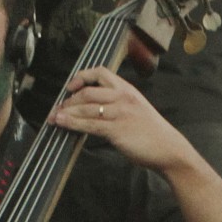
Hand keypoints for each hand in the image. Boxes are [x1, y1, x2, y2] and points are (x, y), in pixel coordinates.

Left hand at [48, 67, 199, 175]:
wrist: (168, 148)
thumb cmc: (151, 131)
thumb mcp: (136, 108)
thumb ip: (117, 103)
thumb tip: (91, 107)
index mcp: (127, 90)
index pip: (101, 72)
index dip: (82, 76)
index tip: (71, 86)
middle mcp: (122, 97)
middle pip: (87, 92)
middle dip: (69, 100)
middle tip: (59, 108)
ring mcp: (119, 113)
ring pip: (85, 108)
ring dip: (66, 112)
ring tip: (53, 117)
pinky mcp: (116, 130)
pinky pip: (89, 124)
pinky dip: (72, 123)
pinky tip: (62, 123)